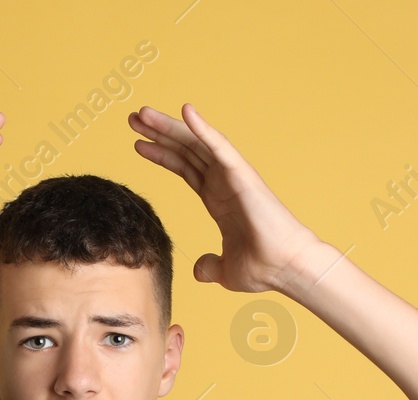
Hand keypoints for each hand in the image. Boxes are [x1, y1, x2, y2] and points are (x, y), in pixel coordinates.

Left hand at [128, 103, 322, 294]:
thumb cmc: (263, 268)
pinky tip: (185, 111)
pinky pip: (219, 146)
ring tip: (142, 113)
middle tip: (133, 118)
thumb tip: (199, 271)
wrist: (284, 268)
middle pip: (185, 150)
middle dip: (159, 133)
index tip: (138, 144)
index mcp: (217, 200)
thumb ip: (210, 267)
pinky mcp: (242, 174)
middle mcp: (223, 182)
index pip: (184, 169)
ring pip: (196, 143)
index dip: (161, 155)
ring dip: (169, 126)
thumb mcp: (225, 271)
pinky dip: (202, 128)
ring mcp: (232, 176)